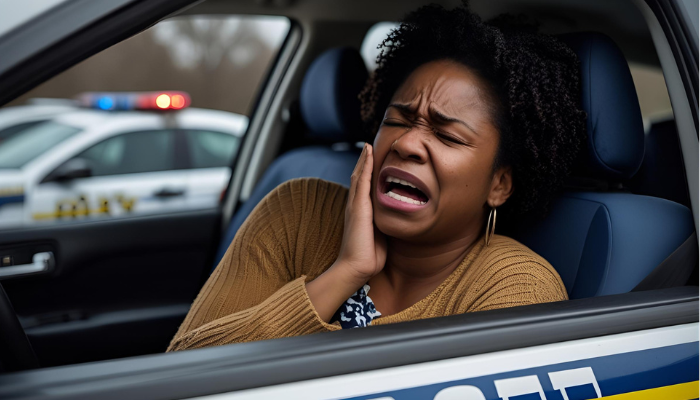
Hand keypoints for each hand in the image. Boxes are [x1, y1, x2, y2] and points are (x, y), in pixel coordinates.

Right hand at [306, 144, 386, 321]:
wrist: (356, 268)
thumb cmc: (368, 257)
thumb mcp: (380, 236)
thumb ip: (384, 225)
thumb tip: (395, 221)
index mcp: (360, 213)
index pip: (362, 188)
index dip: (366, 173)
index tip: (371, 160)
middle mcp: (355, 206)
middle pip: (358, 177)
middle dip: (363, 162)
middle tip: (367, 146)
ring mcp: (355, 205)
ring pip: (358, 175)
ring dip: (363, 159)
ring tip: (367, 145)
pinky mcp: (358, 207)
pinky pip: (362, 181)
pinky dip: (364, 165)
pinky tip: (367, 153)